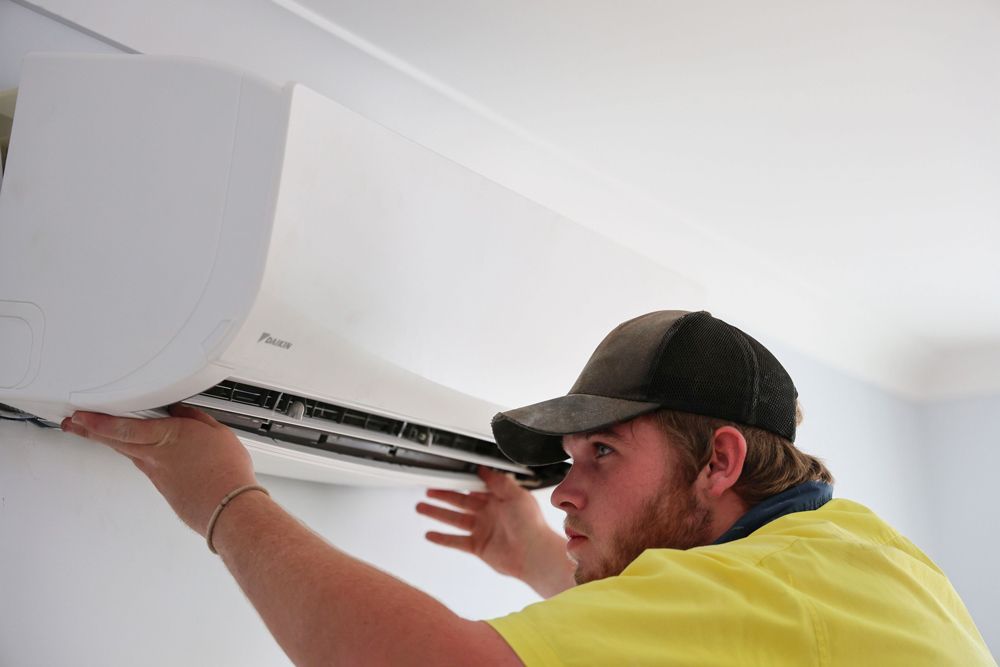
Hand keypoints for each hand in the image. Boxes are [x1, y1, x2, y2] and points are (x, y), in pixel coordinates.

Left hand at [61, 405, 257, 535]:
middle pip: (114, 441)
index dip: (97, 421)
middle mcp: (154, 457)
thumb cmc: (225, 472)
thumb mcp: (217, 432)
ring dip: (109, 442)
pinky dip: (134, 455)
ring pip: (127, 453)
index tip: (81, 415)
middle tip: (73, 425)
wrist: (228, 508)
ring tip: (96, 433)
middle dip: (89, 431)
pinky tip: (137, 451)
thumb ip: (195, 419)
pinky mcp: (163, 486)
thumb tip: (183, 411)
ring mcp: (156, 474)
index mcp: (166, 437)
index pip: (122, 427)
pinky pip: (144, 465)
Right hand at [416, 467, 574, 596]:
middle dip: (443, 495)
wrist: (533, 553)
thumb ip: (498, 481)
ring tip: (421, 507)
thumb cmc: (531, 525)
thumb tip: (484, 470)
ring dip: (437, 513)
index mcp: (499, 499)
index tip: (447, 475)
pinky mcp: (478, 546)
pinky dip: (442, 538)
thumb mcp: (516, 494)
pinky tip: (430, 534)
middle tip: (428, 489)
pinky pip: (456, 541)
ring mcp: (482, 530)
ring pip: (454, 519)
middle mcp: (489, 514)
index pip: (474, 487)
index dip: (460, 481)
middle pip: (460, 501)